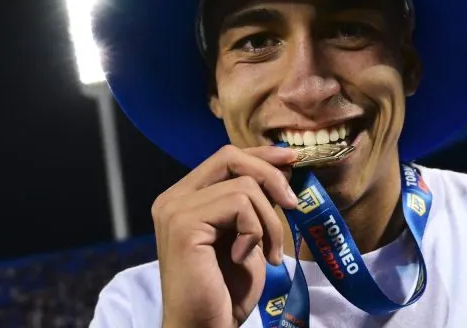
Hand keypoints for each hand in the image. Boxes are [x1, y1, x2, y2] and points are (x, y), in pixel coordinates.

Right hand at [152, 144, 300, 327]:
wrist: (206, 326)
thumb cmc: (227, 288)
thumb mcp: (248, 234)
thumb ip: (255, 202)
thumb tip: (283, 167)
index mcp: (185, 198)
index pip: (226, 157)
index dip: (261, 155)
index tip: (292, 160)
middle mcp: (173, 198)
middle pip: (231, 157)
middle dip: (271, 176)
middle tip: (292, 205)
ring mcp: (175, 209)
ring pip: (244, 186)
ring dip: (269, 220)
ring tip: (267, 252)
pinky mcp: (184, 224)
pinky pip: (239, 204)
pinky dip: (256, 230)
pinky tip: (244, 256)